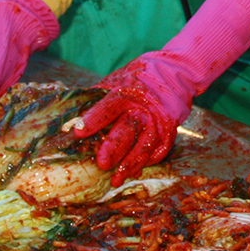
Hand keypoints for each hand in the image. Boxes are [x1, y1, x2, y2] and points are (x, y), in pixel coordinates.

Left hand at [68, 55, 190, 178]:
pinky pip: (159, 150)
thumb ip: (98, 95)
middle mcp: (144, 106)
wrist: (176, 71)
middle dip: (114, 147)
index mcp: (127, 91)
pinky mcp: (170, 130)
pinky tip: (134, 171)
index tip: (78, 131)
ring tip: (116, 179)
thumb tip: (72, 113)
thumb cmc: (139, 77)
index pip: (108, 107)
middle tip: (102, 164)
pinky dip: (146, 162)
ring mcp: (159, 120)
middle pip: (128, 129)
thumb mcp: (117, 79)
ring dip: (130, 164)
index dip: (93, 120)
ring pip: (145, 145)